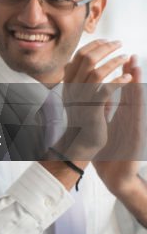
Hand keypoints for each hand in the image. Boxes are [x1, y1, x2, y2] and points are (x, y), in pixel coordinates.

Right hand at [56, 39, 133, 160]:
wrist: (79, 143)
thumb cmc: (83, 119)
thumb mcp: (79, 96)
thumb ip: (84, 81)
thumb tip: (91, 66)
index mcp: (68, 82)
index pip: (78, 56)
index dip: (94, 46)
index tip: (107, 41)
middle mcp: (71, 87)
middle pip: (86, 59)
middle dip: (104, 48)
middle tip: (119, 44)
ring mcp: (80, 97)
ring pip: (95, 71)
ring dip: (113, 62)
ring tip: (125, 57)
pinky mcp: (92, 108)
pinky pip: (105, 89)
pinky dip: (118, 82)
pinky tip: (128, 78)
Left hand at [94, 55, 144, 193]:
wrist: (115, 175)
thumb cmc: (111, 150)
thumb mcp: (104, 125)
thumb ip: (102, 109)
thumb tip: (95, 92)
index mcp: (122, 116)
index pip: (122, 91)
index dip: (122, 75)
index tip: (120, 58)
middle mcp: (129, 119)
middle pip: (132, 93)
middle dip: (132, 75)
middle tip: (132, 57)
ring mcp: (133, 128)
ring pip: (136, 104)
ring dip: (137, 86)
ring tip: (137, 70)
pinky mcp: (135, 139)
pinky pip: (136, 121)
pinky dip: (136, 108)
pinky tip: (136, 96)